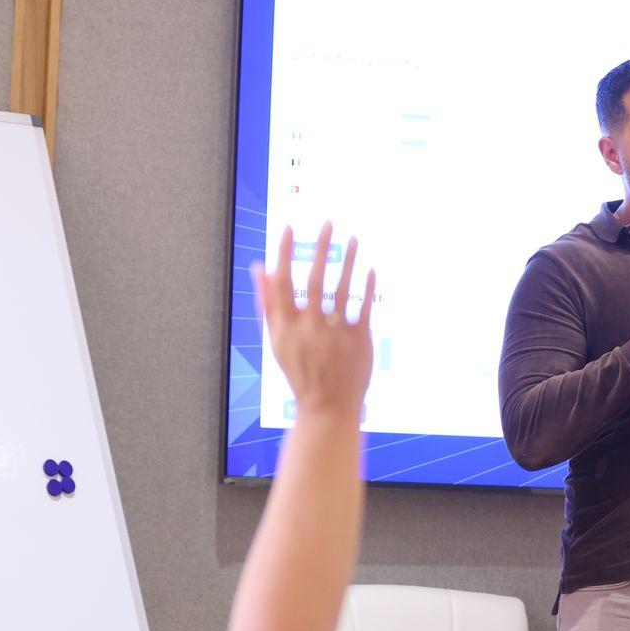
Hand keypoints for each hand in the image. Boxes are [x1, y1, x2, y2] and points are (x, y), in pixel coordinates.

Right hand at [255, 222, 374, 418]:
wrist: (327, 407)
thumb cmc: (300, 369)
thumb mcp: (276, 339)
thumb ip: (268, 303)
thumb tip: (259, 266)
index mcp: (285, 327)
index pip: (282, 282)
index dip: (285, 254)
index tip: (290, 227)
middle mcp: (309, 328)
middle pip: (314, 280)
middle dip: (321, 249)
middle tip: (329, 223)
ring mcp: (335, 334)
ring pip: (342, 288)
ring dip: (348, 261)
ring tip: (354, 239)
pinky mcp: (359, 341)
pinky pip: (364, 307)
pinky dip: (367, 287)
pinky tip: (369, 268)